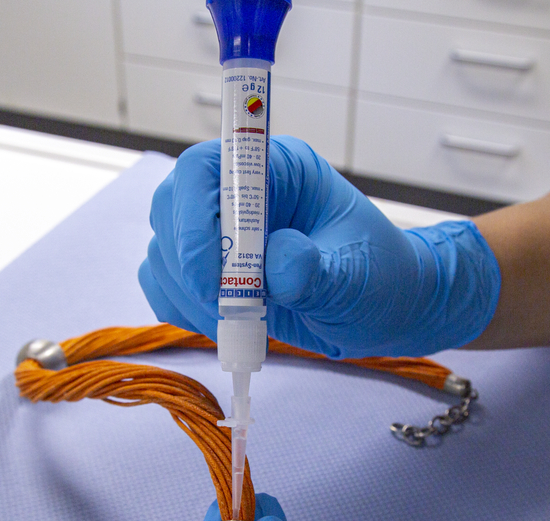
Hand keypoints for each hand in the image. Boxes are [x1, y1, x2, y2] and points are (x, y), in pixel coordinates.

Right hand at [139, 136, 499, 357]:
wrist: (385, 309)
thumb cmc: (382, 281)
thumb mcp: (359, 279)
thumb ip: (316, 272)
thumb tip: (275, 263)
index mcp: (279, 170)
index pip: (209, 167)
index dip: (197, 217)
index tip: (215, 278)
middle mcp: (241, 192)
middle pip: (173, 204)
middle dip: (190, 264)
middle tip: (228, 307)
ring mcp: (219, 228)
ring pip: (163, 248)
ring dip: (189, 293)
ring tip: (244, 321)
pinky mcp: (208, 267)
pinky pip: (165, 282)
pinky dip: (184, 309)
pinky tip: (228, 324)